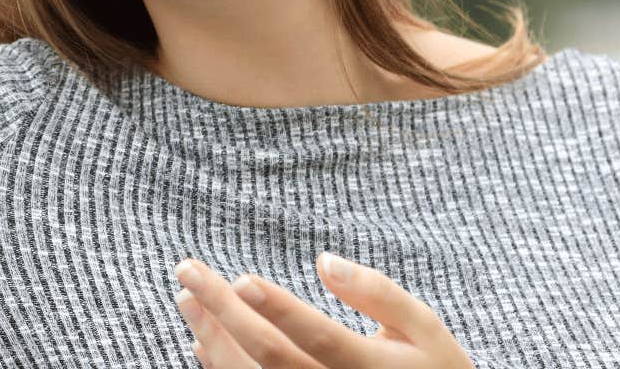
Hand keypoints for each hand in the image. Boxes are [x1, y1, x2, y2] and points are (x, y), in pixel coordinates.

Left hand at [172, 254, 473, 368]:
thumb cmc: (433, 368)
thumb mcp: (424, 328)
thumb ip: (377, 291)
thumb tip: (324, 260)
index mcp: (371, 367)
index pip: (318, 336)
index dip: (278, 309)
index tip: (240, 278)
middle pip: (271, 356)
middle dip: (223, 311)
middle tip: (187, 270)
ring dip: (212, 337)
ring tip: (186, 297)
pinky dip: (221, 367)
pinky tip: (203, 338)